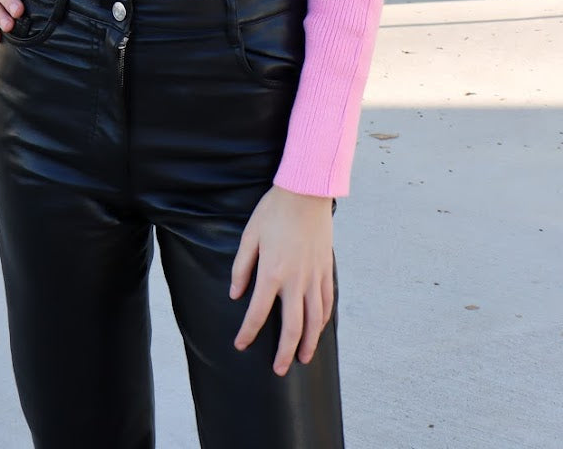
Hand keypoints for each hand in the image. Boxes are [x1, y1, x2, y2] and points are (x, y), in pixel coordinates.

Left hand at [230, 185, 334, 375]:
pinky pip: (326, 301)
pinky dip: (323, 320)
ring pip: (314, 319)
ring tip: (302, 358)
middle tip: (279, 370)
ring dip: (308, 342)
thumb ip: (242, 267)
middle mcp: (295, 280)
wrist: (306, 191)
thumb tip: (235, 294)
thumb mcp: (250, 235)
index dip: (248, 332)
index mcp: (272, 272)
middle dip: (285, 352)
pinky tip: (318, 329)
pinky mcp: (326, 269)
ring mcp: (313, 276)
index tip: (241, 345)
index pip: (258, 312)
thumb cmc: (274, 211)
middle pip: (292, 326)